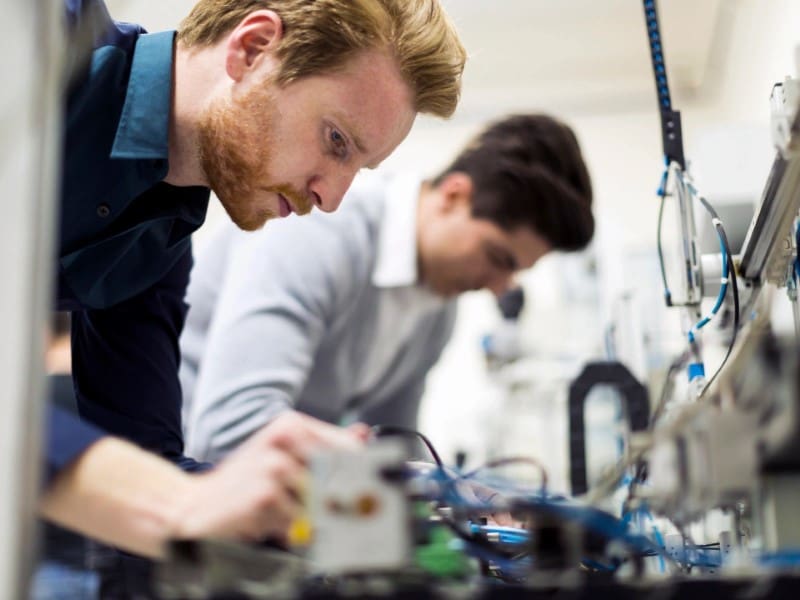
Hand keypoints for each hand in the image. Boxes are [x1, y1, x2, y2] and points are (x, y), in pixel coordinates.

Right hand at [174, 412, 364, 542]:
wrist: (193, 506)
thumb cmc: (242, 484)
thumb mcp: (282, 457)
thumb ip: (322, 447)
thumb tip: (363, 434)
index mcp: (291, 426)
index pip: (347, 448)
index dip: (361, 473)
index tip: (365, 489)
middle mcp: (284, 439)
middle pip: (339, 477)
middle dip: (332, 500)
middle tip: (312, 509)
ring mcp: (275, 465)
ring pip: (319, 503)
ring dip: (303, 518)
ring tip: (275, 511)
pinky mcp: (266, 494)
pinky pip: (298, 523)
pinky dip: (285, 530)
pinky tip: (262, 520)